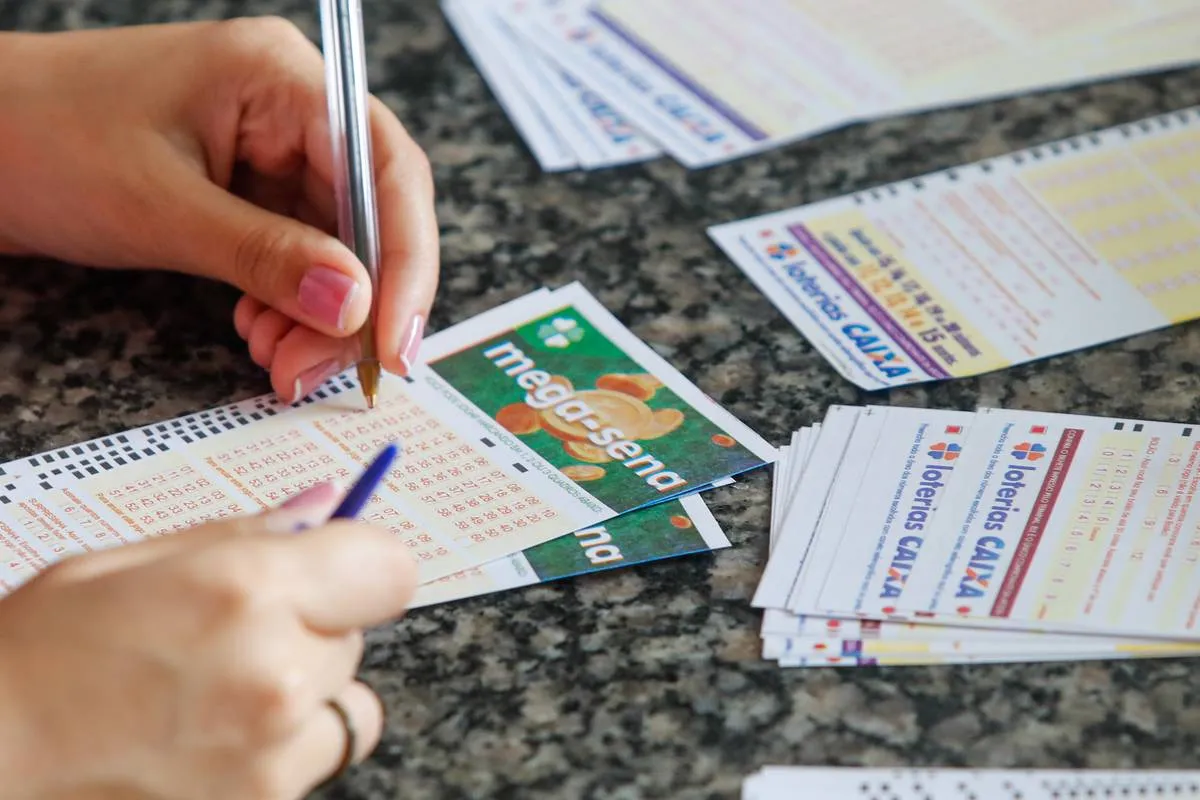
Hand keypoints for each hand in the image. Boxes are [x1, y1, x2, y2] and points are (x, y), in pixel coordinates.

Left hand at [0, 19, 438, 401]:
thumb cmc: (39, 140)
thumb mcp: (161, 208)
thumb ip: (268, 259)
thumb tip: (358, 307)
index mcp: (281, 79)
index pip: (385, 170)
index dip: (406, 261)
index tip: (394, 342)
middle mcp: (291, 109)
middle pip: (372, 215)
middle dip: (357, 304)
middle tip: (323, 370)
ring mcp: (272, 150)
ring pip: (341, 247)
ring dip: (322, 317)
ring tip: (281, 362)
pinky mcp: (250, 189)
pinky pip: (301, 255)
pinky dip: (292, 307)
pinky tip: (263, 335)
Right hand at [0, 483, 416, 799]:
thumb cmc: (36, 656)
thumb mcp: (129, 564)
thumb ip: (244, 534)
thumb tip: (326, 502)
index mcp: (244, 590)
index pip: (389, 569)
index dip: (360, 567)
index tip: (327, 572)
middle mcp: (274, 674)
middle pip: (358, 636)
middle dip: (312, 628)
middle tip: (228, 639)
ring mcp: (271, 757)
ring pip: (347, 706)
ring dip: (305, 696)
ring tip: (216, 697)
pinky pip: (311, 762)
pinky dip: (278, 751)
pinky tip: (203, 743)